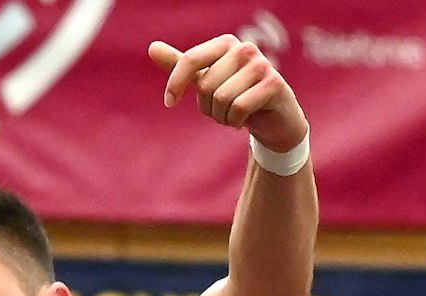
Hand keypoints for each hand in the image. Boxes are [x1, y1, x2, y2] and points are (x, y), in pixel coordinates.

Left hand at [149, 35, 308, 152]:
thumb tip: (152, 47)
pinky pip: (238, 107)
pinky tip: (243, 120)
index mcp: (225, 44)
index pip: (190, 60)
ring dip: (221, 116)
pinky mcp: (274, 84)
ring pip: (222, 98)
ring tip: (232, 114)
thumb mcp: (206, 81)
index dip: (175, 83)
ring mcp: (261, 65)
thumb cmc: (237, 95)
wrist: (273, 118)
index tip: (169, 103)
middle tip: (220, 110)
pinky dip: (234, 121)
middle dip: (207, 107)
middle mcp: (245, 49)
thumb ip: (180, 65)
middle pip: (206, 84)